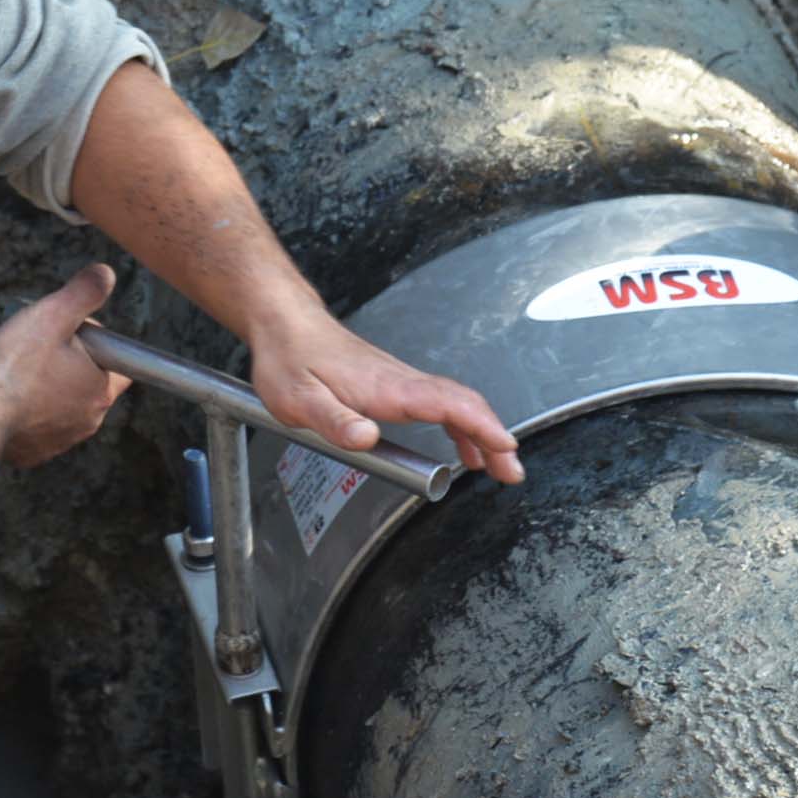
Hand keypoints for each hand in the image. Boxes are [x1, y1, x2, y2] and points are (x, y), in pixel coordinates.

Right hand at [0, 264, 131, 468]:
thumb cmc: (15, 366)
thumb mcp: (52, 315)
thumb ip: (83, 293)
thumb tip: (105, 274)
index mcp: (101, 388)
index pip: (118, 362)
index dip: (96, 342)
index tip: (68, 333)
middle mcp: (90, 420)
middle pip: (89, 382)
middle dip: (69, 364)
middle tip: (37, 349)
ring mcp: (63, 440)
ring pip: (64, 405)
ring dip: (49, 389)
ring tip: (19, 372)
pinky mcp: (36, 453)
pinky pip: (39, 427)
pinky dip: (29, 413)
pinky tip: (10, 399)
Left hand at [248, 299, 523, 484]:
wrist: (285, 324)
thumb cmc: (290, 359)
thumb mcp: (298, 399)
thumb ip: (333, 421)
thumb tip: (366, 439)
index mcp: (386, 387)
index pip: (448, 403)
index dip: (482, 426)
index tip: (505, 450)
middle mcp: (402, 380)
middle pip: (464, 404)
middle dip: (495, 437)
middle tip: (512, 473)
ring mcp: (401, 381)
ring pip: (456, 403)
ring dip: (484, 434)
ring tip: (500, 468)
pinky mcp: (394, 385)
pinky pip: (440, 404)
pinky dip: (462, 426)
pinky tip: (464, 448)